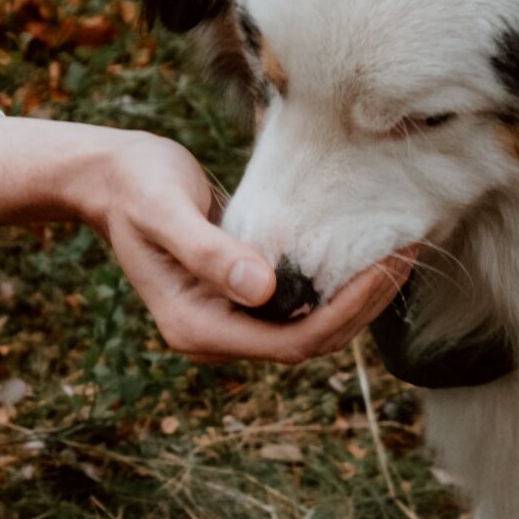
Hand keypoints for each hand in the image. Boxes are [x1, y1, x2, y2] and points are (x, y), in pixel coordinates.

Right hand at [0, 117, 409, 364]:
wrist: (109, 176)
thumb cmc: (135, 186)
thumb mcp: (165, 211)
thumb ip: (208, 251)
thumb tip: (260, 289)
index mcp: (197, 328)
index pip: (293, 341)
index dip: (346, 313)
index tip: (386, 269)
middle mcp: (217, 335)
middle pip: (311, 341)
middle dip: (364, 305)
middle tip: (409, 254)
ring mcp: (230, 320)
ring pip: (311, 326)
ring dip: (358, 297)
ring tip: (400, 252)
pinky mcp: (242, 298)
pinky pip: (300, 304)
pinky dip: (336, 284)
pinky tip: (365, 252)